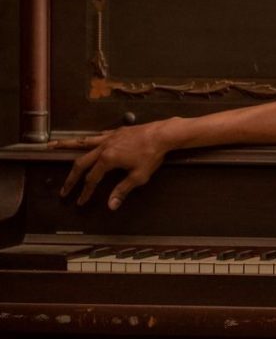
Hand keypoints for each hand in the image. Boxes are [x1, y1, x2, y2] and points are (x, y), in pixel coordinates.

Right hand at [51, 122, 170, 210]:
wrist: (162, 134)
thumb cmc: (152, 155)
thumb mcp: (139, 176)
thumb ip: (122, 190)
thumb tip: (111, 205)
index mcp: (107, 160)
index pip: (91, 179)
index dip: (85, 192)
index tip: (80, 201)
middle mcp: (103, 147)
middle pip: (81, 163)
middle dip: (71, 178)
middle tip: (64, 189)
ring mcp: (108, 138)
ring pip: (82, 143)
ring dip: (65, 145)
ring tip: (51, 146)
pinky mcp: (115, 132)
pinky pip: (95, 136)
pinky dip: (86, 140)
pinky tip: (83, 141)